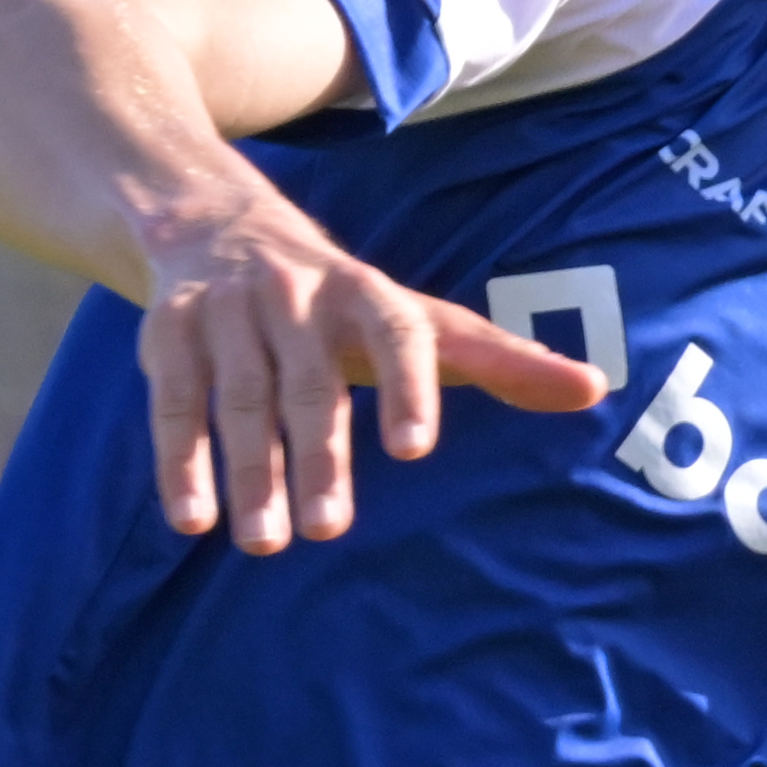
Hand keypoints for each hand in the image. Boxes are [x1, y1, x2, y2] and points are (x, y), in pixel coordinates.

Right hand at [140, 193, 602, 551]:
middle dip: (319, 456)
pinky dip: (179, 458)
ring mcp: (231, 311)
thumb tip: (596, 388)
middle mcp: (299, 296)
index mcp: (370, 293)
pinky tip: (191, 519)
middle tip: (327, 530)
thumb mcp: (423, 320)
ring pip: (240, 397)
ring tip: (264, 542)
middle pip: (311, 382)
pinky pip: (172, 399)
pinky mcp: (170, 331)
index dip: (407, 387)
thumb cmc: (347, 302)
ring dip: (249, 472)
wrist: (220, 225)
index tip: (414, 450)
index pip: (399, 334)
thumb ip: (503, 359)